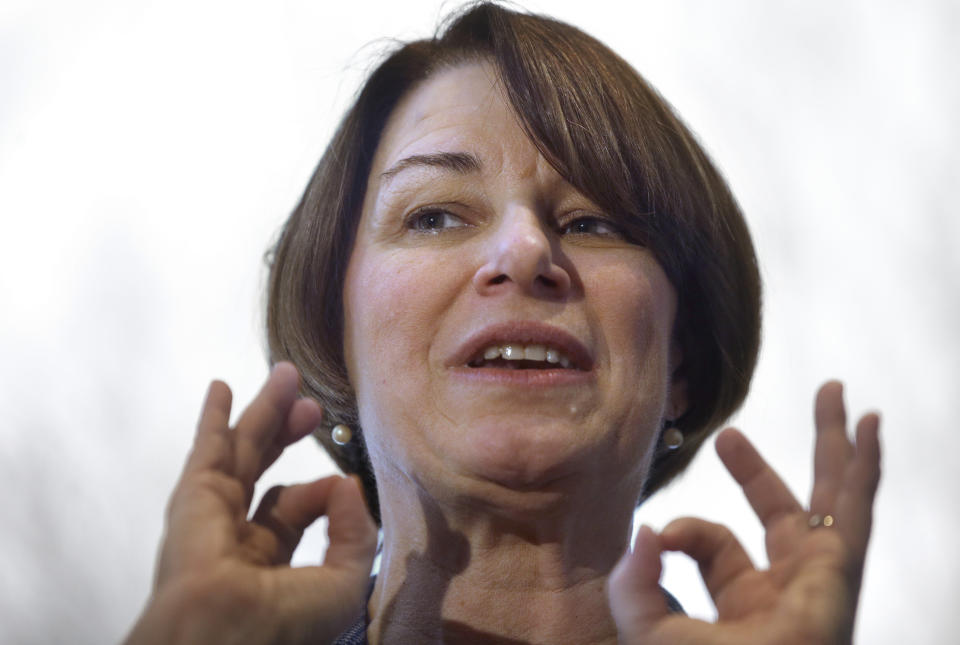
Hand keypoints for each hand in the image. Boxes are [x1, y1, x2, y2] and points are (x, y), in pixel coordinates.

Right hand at [124, 363, 377, 644]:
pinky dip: (213, 417)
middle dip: (286, 433)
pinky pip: (208, 448)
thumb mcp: (344, 581)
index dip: (324, 492)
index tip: (343, 486)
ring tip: (286, 375)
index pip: (295, 509)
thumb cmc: (284, 621)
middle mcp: (236, 537)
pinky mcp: (195, 495)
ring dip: (263, 410)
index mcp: (268, 562)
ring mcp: (213, 514)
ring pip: (241, 450)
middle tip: (310, 405)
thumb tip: (346, 484)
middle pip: (264, 469)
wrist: (224, 630)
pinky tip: (221, 388)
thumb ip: (354, 532)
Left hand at [609, 381, 880, 644]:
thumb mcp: (649, 631)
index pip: (712, 543)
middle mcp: (786, 589)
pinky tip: (867, 423)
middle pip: (776, 513)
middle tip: (731, 436)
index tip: (658, 537)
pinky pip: (856, 506)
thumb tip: (645, 533)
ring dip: (830, 444)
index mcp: (743, 604)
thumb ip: (634, 584)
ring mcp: (820, 577)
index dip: (684, 529)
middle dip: (758, 471)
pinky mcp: (841, 568)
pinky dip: (864, 462)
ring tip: (830, 392)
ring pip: (830, 497)